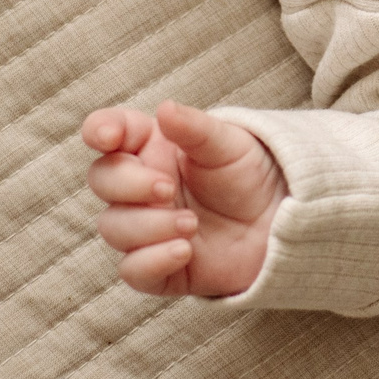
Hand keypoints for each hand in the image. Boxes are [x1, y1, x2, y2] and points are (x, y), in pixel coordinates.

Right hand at [80, 100, 285, 296]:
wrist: (278, 222)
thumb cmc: (249, 175)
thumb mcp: (229, 143)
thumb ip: (194, 127)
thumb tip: (165, 109)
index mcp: (151, 147)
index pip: (110, 131)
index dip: (100, 130)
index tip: (107, 138)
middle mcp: (140, 186)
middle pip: (102, 179)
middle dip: (129, 184)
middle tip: (168, 189)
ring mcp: (145, 227)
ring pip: (113, 226)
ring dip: (149, 225)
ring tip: (191, 223)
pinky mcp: (157, 267)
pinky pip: (132, 269)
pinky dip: (153, 260)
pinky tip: (184, 250)